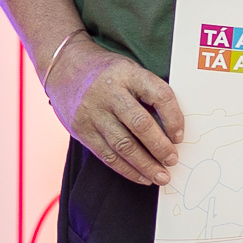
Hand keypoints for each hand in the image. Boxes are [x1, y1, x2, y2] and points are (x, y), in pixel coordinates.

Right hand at [46, 40, 184, 185]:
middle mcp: (109, 92)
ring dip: (145, 165)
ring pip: (123, 145)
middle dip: (160, 147)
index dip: (174, 118)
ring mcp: (92, 112)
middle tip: (173, 160)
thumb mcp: (128, 70)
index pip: (159, 95)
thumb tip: (171, 131)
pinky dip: (126, 169)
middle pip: (140, 124)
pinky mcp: (80, 129)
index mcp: (127, 73)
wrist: (63, 66)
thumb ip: (147, 94)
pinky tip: (141, 176)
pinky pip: (106, 155)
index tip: (180, 136)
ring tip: (161, 176)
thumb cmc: (106, 72)